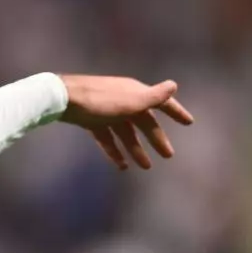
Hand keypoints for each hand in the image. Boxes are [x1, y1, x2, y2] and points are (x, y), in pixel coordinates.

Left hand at [59, 75, 194, 170]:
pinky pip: (107, 138)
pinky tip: (121, 165)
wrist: (62, 98)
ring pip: (125, 132)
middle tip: (168, 156)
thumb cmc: (99, 100)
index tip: (189, 123)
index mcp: (135, 93)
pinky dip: (114, 151)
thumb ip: (153, 97)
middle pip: (144, 121)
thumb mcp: (130, 100)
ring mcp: (106, 111)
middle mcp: (123, 100)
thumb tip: (174, 85)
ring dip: (136, 149)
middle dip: (156, 138)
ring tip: (145, 167)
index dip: (176, 111)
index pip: (161, 102)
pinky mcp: (91, 121)